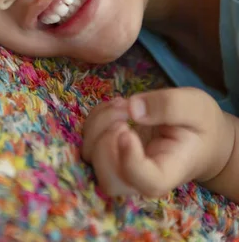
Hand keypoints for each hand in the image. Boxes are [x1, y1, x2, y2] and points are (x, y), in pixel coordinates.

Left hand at [82, 87, 232, 197]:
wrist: (198, 136)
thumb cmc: (200, 124)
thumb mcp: (196, 107)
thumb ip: (170, 105)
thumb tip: (133, 109)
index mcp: (170, 171)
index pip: (145, 183)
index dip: (130, 161)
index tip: (128, 130)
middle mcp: (142, 177)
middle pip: (110, 180)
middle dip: (106, 141)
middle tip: (125, 113)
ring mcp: (123, 166)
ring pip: (93, 158)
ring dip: (99, 125)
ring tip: (124, 105)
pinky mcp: (110, 151)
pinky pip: (89, 138)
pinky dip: (97, 116)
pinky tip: (119, 106)